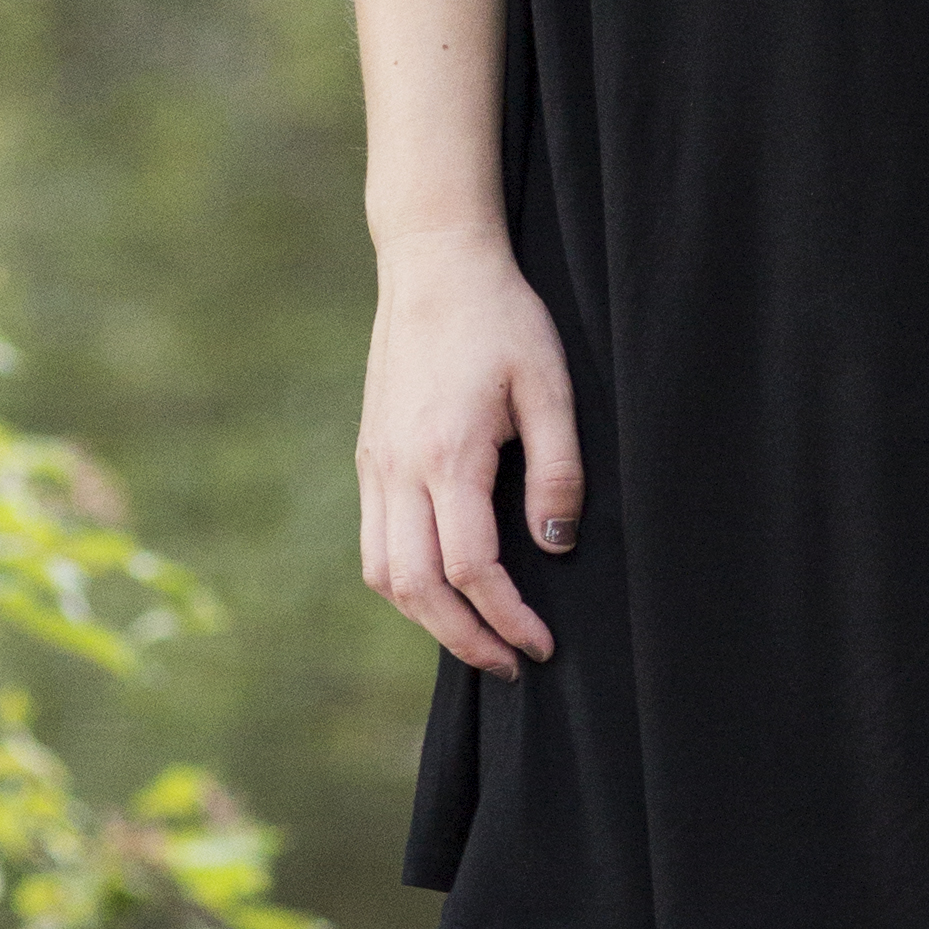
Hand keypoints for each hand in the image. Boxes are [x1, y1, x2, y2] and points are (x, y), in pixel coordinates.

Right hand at [358, 225, 582, 676]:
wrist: (434, 264)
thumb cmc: (503, 318)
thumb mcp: (551, 387)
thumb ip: (558, 471)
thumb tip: (555, 545)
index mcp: (447, 454)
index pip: (469, 568)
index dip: (506, 618)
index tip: (541, 644)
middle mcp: (399, 468)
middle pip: (415, 588)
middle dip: (464, 638)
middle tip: (511, 663)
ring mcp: (375, 463)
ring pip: (382, 573)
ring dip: (427, 618)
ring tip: (477, 636)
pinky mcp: (370, 455)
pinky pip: (374, 541)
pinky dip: (404, 581)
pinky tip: (443, 586)